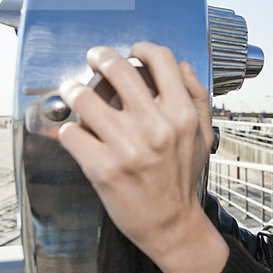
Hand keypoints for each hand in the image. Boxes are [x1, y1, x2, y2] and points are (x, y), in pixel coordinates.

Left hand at [58, 42, 227, 272]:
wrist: (171, 223)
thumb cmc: (184, 178)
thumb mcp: (203, 135)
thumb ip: (198, 97)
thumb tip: (182, 66)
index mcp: (181, 114)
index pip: (160, 59)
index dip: (141, 49)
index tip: (132, 52)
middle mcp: (155, 126)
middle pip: (116, 68)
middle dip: (99, 57)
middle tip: (94, 59)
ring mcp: (127, 146)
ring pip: (83, 96)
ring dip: (74, 90)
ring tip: (74, 92)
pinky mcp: (102, 167)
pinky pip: (71, 132)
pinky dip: (69, 130)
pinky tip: (77, 134)